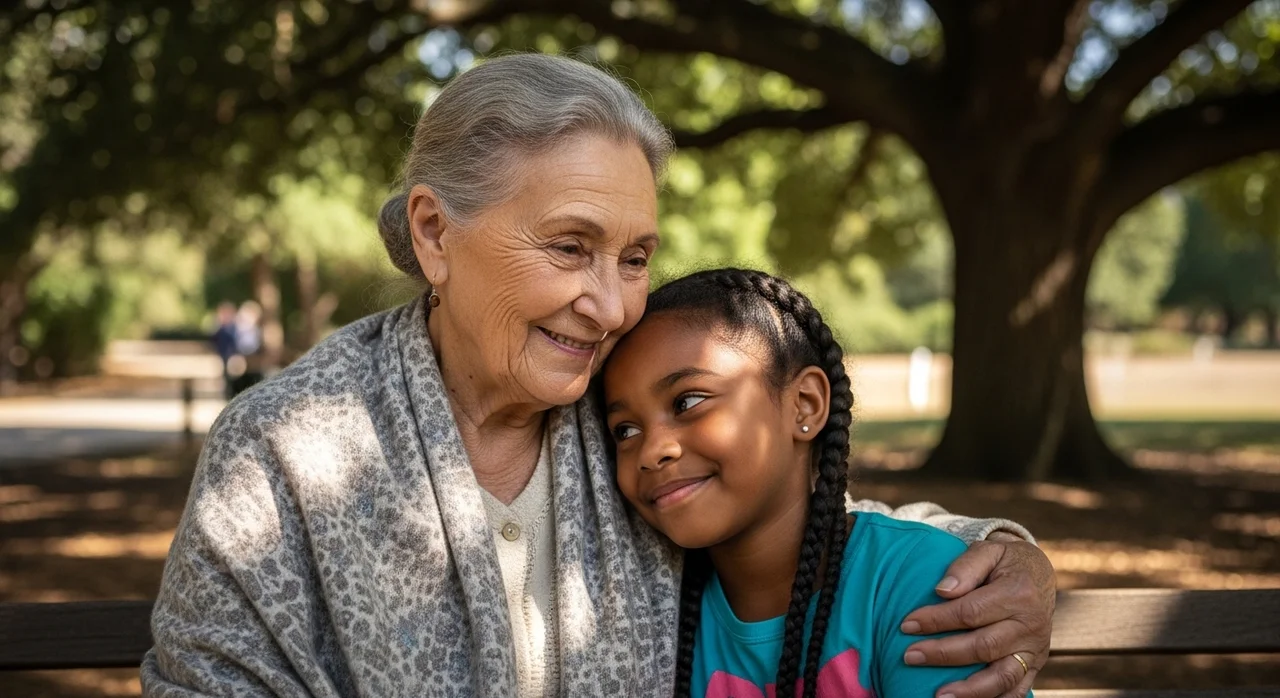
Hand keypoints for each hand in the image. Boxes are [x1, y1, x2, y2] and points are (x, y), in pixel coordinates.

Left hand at [900, 533, 1055, 697]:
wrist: (1040, 575)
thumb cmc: (1005, 562)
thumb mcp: (988, 550)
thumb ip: (965, 567)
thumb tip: (942, 591)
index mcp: (1019, 593)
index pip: (970, 612)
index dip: (937, 620)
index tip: (907, 625)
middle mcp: (1031, 624)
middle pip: (983, 646)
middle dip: (942, 654)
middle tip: (909, 656)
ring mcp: (1035, 648)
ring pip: (1003, 676)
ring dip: (970, 690)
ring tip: (940, 696)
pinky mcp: (1035, 664)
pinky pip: (1017, 689)